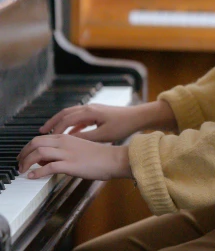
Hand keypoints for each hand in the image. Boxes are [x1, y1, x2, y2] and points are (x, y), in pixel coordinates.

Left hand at [17, 134, 131, 180]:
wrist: (113, 159)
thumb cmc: (99, 155)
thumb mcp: (79, 149)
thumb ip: (62, 152)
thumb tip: (47, 160)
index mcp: (66, 137)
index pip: (40, 139)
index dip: (28, 148)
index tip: (24, 156)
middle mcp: (64, 142)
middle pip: (35, 143)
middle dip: (23, 153)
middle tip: (20, 163)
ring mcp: (67, 153)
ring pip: (39, 153)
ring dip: (27, 162)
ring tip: (23, 170)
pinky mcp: (71, 165)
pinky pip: (49, 167)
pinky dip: (37, 172)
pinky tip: (33, 176)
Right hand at [39, 100, 176, 142]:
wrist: (138, 117)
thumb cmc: (123, 126)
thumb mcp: (103, 135)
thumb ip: (85, 138)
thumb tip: (69, 142)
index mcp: (89, 112)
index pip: (66, 120)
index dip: (55, 129)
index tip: (47, 139)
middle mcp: (89, 108)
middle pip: (65, 113)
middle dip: (52, 122)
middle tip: (40, 131)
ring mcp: (93, 109)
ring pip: (71, 114)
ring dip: (60, 122)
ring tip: (51, 132)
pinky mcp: (97, 113)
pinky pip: (79, 117)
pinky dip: (71, 124)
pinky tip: (69, 134)